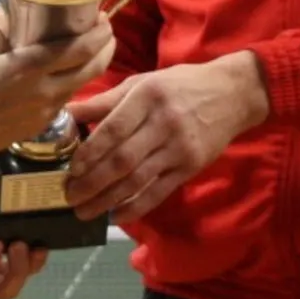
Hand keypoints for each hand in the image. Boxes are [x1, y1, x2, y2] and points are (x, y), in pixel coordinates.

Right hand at [0, 19, 115, 158]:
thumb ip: (1, 35)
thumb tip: (11, 11)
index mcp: (30, 67)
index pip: (80, 49)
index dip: (99, 33)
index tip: (103, 19)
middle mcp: (45, 89)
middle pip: (93, 68)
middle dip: (106, 48)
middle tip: (105, 32)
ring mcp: (46, 111)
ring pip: (80, 85)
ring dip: (90, 66)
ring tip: (87, 51)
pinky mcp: (41, 126)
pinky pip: (64, 101)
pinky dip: (71, 84)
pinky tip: (63, 76)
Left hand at [63, 51, 268, 223]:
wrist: (232, 94)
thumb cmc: (179, 85)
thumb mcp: (142, 83)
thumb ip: (105, 101)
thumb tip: (67, 112)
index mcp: (147, 96)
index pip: (114, 128)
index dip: (90, 151)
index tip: (71, 168)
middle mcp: (163, 123)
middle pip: (123, 159)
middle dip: (92, 182)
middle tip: (70, 196)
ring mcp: (179, 148)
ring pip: (138, 179)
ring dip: (107, 199)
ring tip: (85, 210)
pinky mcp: (191, 167)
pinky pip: (159, 191)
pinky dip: (136, 207)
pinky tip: (115, 216)